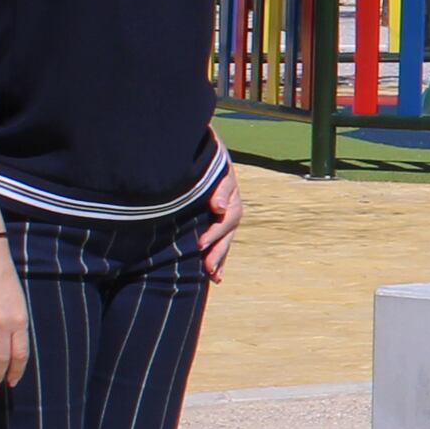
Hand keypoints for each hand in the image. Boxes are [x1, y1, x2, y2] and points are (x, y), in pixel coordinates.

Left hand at [198, 162, 243, 280]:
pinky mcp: (212, 222)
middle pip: (227, 233)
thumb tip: (219, 207)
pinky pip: (218, 241)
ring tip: (213, 276)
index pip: (228, 218)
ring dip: (219, 259)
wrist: (198, 152)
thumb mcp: (217, 168)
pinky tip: (215, 276)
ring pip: (224, 240)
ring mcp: (221, 217)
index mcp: (231, 196)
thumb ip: (220, 187)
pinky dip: (218, 258)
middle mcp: (229, 209)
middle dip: (218, 251)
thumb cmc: (208, 159)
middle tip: (207, 267)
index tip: (200, 244)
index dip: (215, 232)